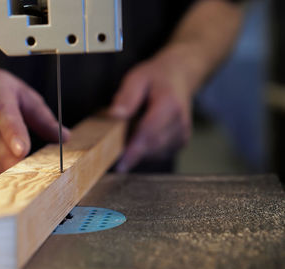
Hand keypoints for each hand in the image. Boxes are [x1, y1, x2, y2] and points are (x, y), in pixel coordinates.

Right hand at [0, 68, 69, 176]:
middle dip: (9, 155)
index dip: (11, 130)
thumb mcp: (24, 97)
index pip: (0, 109)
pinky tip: (6, 175)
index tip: (23, 150)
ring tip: (20, 175)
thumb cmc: (0, 95)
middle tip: (28, 170)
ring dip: (0, 165)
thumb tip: (64, 137)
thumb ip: (43, 118)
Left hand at [108, 47, 193, 171]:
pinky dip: (146, 150)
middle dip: (131, 152)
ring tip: (129, 133)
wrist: (179, 77)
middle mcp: (180, 122)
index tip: (120, 164)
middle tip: (112, 149)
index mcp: (169, 104)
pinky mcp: (181, 142)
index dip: (134, 150)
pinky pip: (159, 154)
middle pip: (152, 146)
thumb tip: (114, 115)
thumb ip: (126, 96)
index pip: (149, 132)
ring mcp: (183, 134)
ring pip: (155, 153)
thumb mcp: (137, 78)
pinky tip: (140, 136)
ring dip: (138, 150)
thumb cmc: (155, 78)